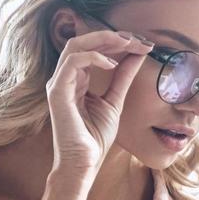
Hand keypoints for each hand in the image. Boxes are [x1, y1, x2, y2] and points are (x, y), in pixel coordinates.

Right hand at [46, 29, 152, 177]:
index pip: (91, 49)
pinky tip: (112, 63)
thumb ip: (123, 77)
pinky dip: (94, 57)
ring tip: (127, 45)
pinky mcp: (57, 91)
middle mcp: (64, 78)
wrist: (84, 163)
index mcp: (75, 79)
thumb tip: (137, 55)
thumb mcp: (115, 101)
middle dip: (111, 36)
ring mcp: (58, 83)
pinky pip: (72, 62)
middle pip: (82, 41)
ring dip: (104, 41)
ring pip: (75, 45)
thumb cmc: (95, 138)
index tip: (141, 44)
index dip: (115, 42)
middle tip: (137, 40)